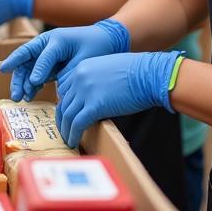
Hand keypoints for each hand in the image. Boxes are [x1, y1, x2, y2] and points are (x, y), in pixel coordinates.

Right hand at [0, 19, 129, 102]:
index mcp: (56, 39)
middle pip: (26, 59)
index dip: (38, 70)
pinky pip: (35, 73)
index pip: (43, 56)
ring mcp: (45, 53)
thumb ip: (68, 72)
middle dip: (19, 77)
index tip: (34, 84)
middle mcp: (46, 44)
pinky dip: (32, 84)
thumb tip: (56, 89)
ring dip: (22, 83)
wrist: (105, 39)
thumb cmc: (96, 46)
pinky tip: (30, 96)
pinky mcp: (49, 63)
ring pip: (27, 67)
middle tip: (15, 95)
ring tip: (20, 98)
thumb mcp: (84, 58)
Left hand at [55, 50, 180, 148]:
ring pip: (67, 115)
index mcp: (81, 68)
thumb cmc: (136, 71)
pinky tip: (74, 142)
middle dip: (62, 120)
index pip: (64, 89)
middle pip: (63, 103)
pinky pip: (77, 123)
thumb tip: (92, 97)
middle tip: (64, 131)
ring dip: (66, 130)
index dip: (64, 105)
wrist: (149, 74)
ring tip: (68, 140)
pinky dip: (73, 135)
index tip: (67, 116)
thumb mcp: (107, 68)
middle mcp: (79, 78)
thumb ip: (94, 80)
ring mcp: (85, 91)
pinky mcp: (95, 105)